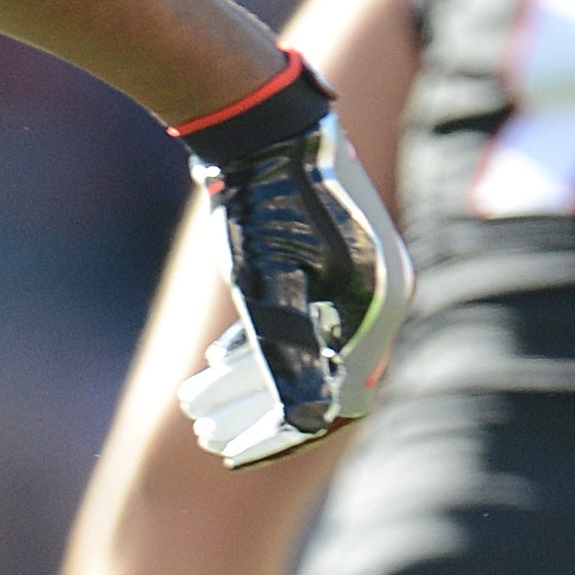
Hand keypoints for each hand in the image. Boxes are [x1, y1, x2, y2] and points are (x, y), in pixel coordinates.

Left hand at [170, 58, 410, 466]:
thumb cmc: (266, 203)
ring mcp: (352, 274)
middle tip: (203, 434)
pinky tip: (217, 362)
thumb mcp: (272, 284)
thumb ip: (290, 353)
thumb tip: (306, 423)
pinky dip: (260, 344)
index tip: (231, 454)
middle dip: (258, 411)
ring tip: (195, 404)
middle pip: (319, 375)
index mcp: (380, 304)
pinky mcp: (322, 258)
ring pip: (302, 347)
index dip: (283, 433)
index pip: (337, 396)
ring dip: (250, 381)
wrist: (258, 120)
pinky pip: (299, 317)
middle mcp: (376, 293)